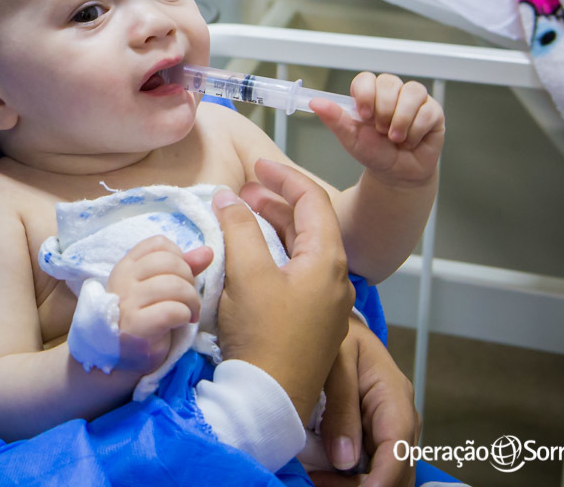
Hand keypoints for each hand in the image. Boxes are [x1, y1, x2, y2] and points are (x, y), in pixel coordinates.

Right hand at [106, 236, 213, 373]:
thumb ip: (183, 267)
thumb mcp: (159, 288)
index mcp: (127, 265)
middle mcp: (123, 279)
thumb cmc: (144, 318)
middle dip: (189, 280)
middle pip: (170, 262)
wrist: (122, 357)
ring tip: (190, 313)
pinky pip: (171, 311)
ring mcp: (127, 302)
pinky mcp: (135, 326)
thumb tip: (208, 251)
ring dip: (191, 300)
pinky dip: (184, 315)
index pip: (159, 244)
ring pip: (174, 285)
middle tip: (190, 300)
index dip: (178, 257)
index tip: (180, 277)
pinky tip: (181, 323)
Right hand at [214, 160, 354, 422]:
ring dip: (273, 228)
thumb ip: (239, 228)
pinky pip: (297, 273)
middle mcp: (335, 279)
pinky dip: (274, 254)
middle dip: (276, 201)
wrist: (268, 398)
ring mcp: (325, 303)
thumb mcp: (247, 274)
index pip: (313, 201)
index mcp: (328, 261)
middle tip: (242, 192)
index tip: (256, 165)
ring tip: (242, 216)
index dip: (284, 176)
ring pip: (303, 250)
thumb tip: (228, 196)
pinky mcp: (311, 321)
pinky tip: (249, 256)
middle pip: (310, 225)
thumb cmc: (263, 334)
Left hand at [309, 317, 418, 486]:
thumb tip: (345, 460)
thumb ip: (341, 405)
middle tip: (319, 481)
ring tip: (317, 477)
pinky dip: (350, 479)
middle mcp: (400, 418)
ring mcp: (390, 431)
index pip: (398, 447)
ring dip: (355, 485)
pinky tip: (323, 474)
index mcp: (394, 396)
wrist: (339, 327)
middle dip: (363, 486)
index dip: (382, 477)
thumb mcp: (335, 359)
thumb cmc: (337, 337)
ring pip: (388, 475)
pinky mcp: (375, 437)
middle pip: (397, 471)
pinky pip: (372, 469)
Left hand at [312, 72, 443, 186]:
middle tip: (380, 131)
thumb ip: (334, 119)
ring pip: (412, 92)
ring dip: (401, 120)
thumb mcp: (350, 138)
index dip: (365, 94)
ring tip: (395, 138)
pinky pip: (428, 111)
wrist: (397, 174)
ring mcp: (414, 101)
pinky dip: (416, 130)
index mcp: (370, 95)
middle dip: (383, 110)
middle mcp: (392, 93)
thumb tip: (315, 102)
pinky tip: (410, 141)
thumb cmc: (374, 153)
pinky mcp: (433, 112)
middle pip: (389, 82)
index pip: (366, 79)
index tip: (363, 114)